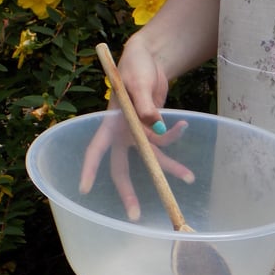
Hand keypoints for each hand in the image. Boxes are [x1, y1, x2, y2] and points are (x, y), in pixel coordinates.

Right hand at [78, 38, 193, 220]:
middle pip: (121, 168)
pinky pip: (165, 140)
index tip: (84, 189)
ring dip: (171, 168)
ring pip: (152, 159)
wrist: (150, 58)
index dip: (89, 169)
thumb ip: (146, 105)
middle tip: (135, 215)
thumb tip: (155, 125)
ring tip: (190, 178)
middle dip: (129, 192)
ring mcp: (138, 133)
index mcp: (109, 122)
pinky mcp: (154, 130)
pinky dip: (176, 135)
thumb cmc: (135, 67)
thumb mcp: (138, 82)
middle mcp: (122, 133)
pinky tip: (185, 126)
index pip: (95, 149)